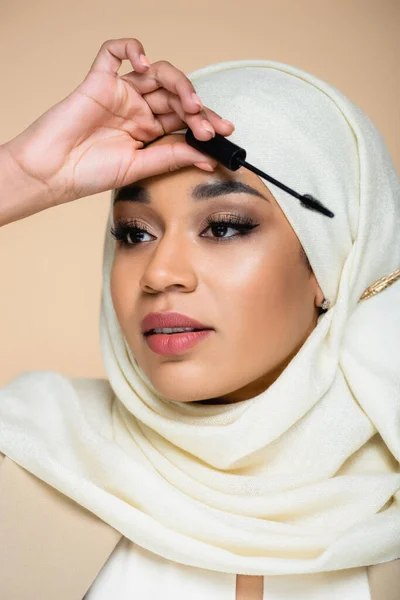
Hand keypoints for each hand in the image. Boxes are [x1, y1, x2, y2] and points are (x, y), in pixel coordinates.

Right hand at [2, 38, 233, 209]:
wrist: (52, 173)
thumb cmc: (89, 173)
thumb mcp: (139, 168)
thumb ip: (172, 158)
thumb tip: (208, 158)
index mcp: (147, 130)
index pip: (184, 119)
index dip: (206, 123)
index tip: (225, 135)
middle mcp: (137, 109)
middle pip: (177, 96)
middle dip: (199, 110)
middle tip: (211, 128)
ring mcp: (120, 93)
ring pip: (158, 73)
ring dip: (181, 85)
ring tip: (192, 106)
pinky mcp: (99, 80)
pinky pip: (115, 52)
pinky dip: (133, 50)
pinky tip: (146, 65)